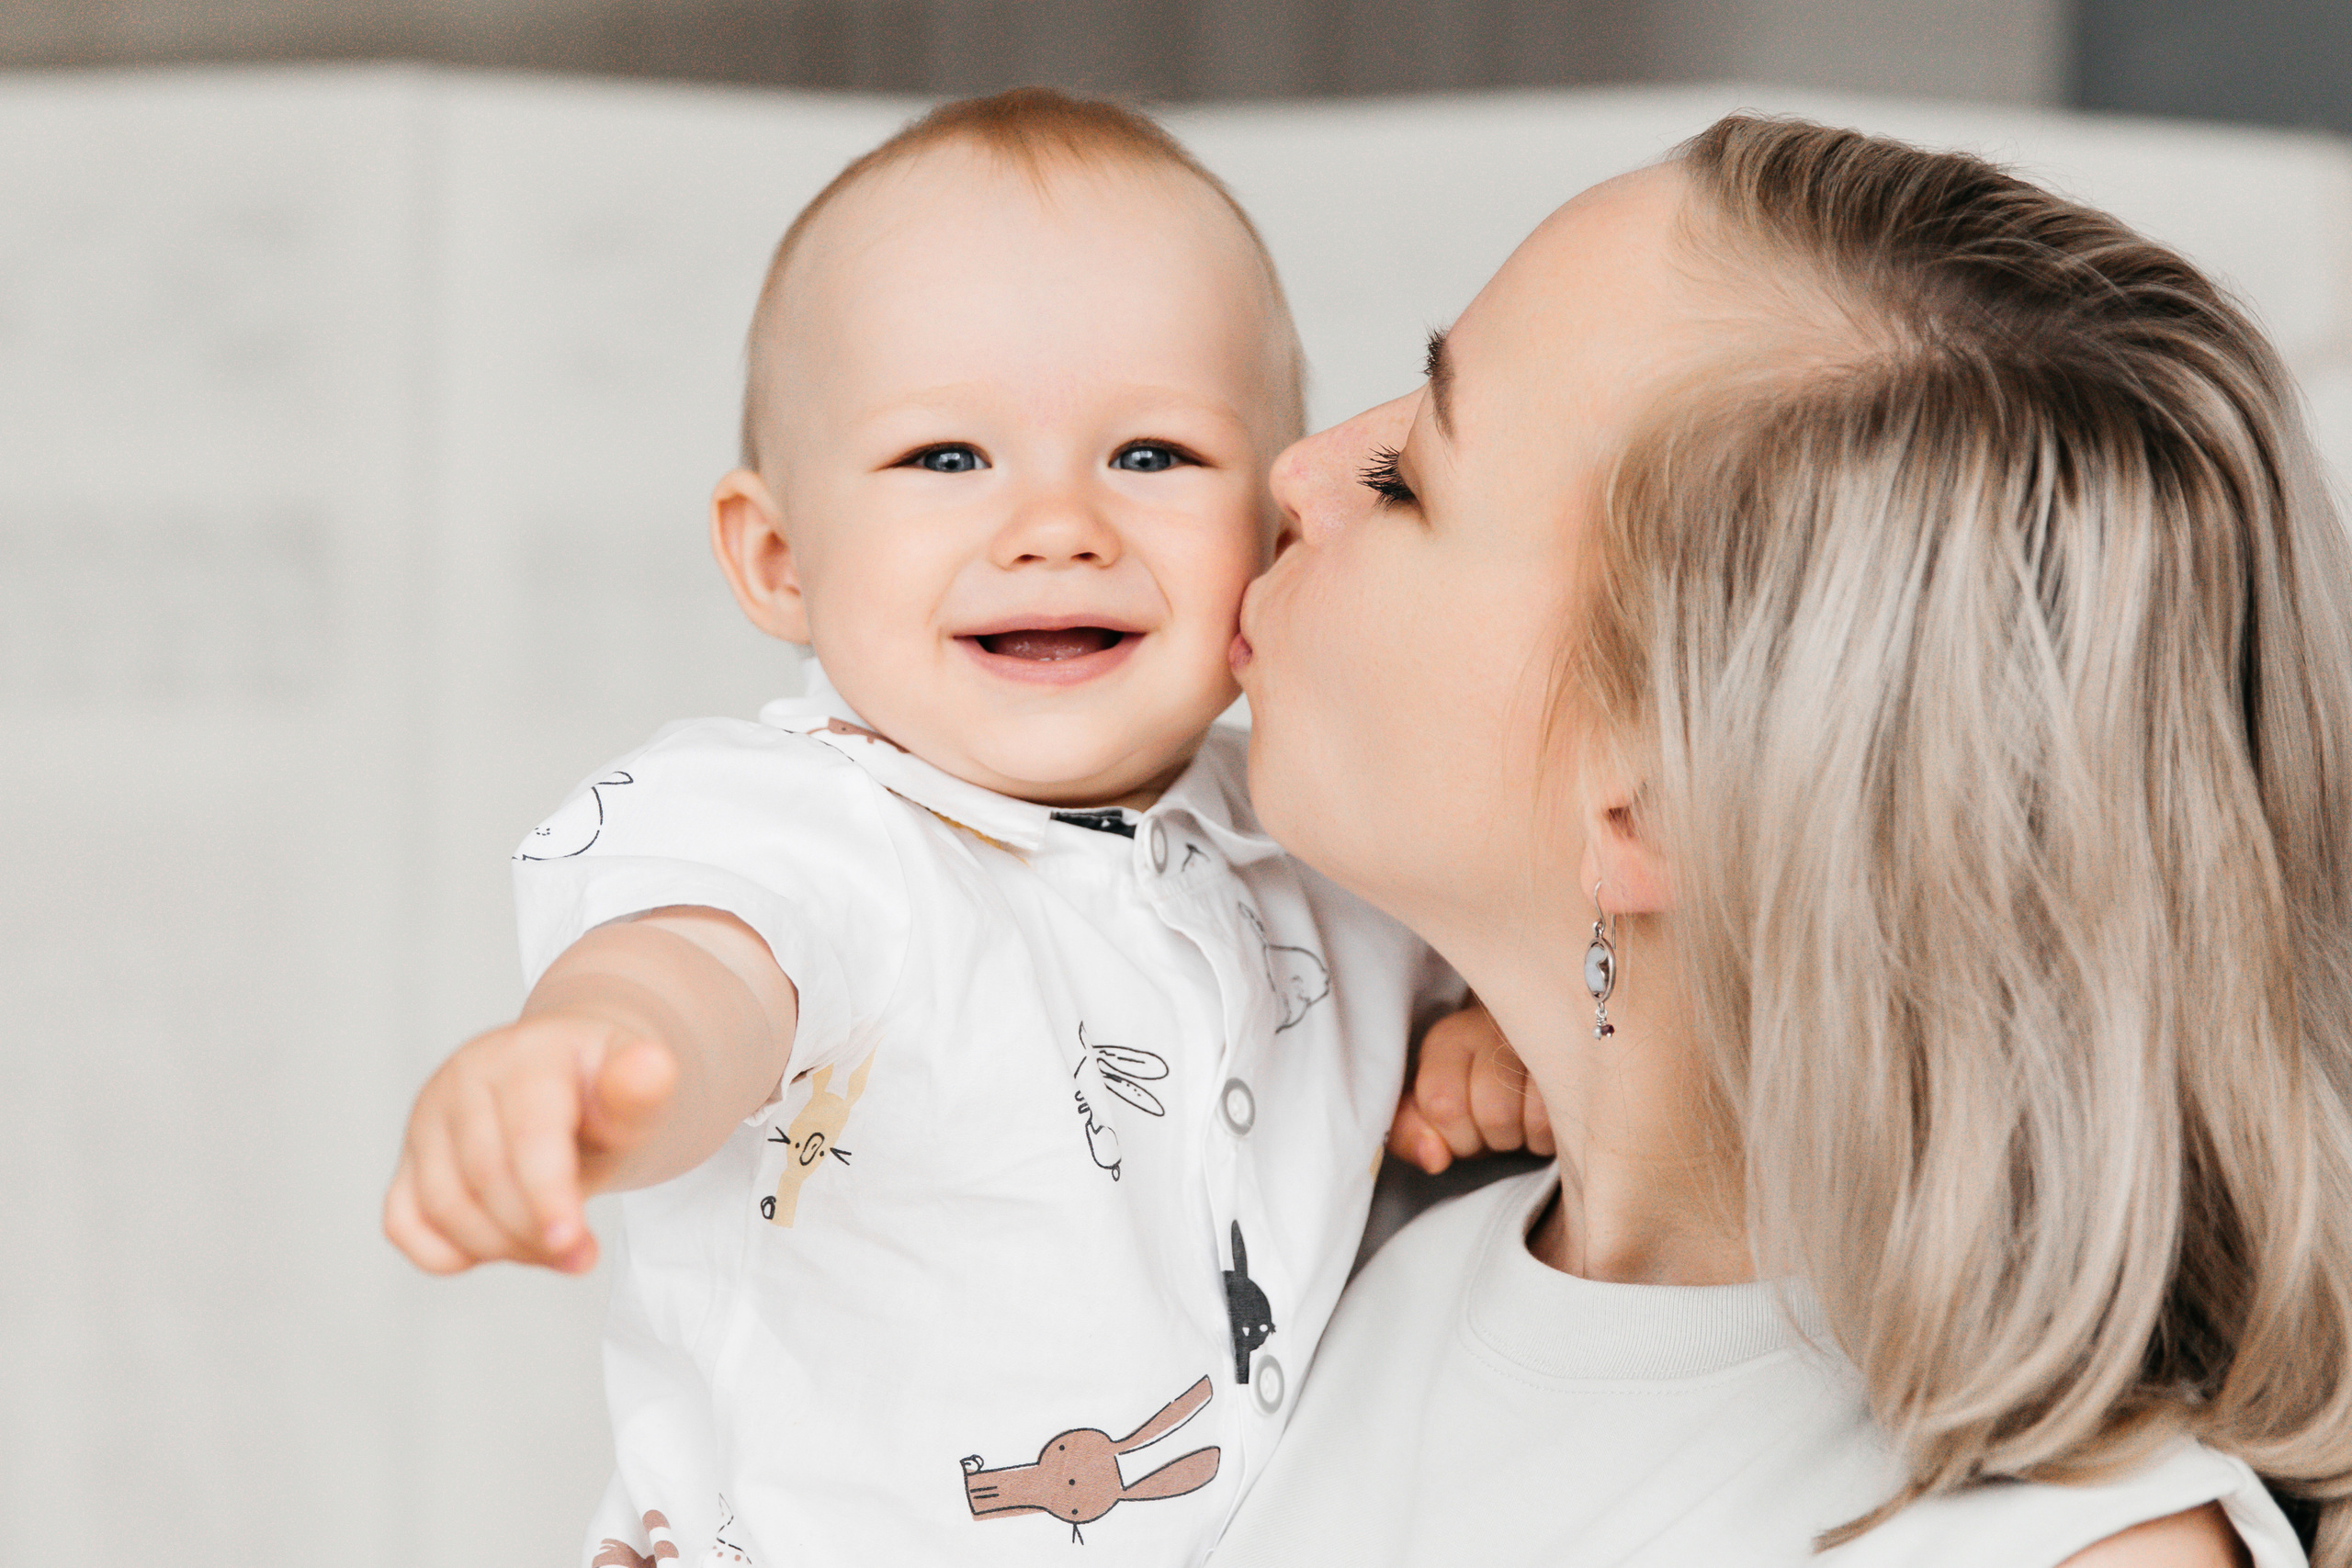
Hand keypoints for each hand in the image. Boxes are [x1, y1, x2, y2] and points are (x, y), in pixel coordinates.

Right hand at [383, 1015, 677, 1274]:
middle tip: (582, 1256)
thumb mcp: (638, 1093)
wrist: (575, 1079)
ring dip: (500, 1247)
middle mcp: (466, 1076)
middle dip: (535, 1233)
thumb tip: (650, 1066)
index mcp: (529, 1054)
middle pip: (484, 1177)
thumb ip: (642, 1090)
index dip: (548, 1196)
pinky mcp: (409, 1156)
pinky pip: (404, 1221)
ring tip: (553, 1249)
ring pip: (442, 1205)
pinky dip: (445, 1254)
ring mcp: (428, 1116)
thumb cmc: (605, 1095)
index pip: (529, 1134)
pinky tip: (499, 1249)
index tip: (573, 1244)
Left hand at [1387, 1001, 1553, 1174]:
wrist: (1532, 1054)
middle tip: (1499, 1126)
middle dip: (1495, 1139)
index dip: (1456, 1137)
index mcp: (1450, 1038)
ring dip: (1529, 1138)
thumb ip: (1411, 1134)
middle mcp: (1495, 1028)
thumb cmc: (1477, 1087)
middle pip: (1494, 1114)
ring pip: (1535, 1119)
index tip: (1465, 1130)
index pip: (1443, 1103)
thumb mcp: (1433, 1109)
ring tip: (1525, 1120)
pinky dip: (1557, 1135)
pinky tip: (1550, 1117)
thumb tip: (1433, 1159)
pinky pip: (1569, 1119)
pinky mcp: (1580, 1057)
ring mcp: (1544, 1038)